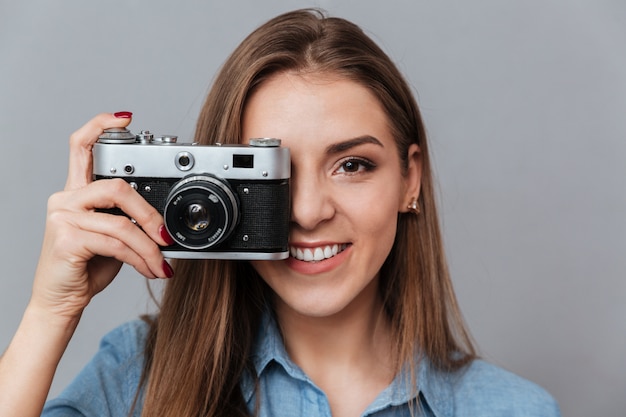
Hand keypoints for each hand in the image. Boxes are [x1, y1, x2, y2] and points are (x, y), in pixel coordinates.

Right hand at [31, 112, 173, 320]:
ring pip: (121, 222)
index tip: (126, 118)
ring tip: (161, 263)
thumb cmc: (86, 267)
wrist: (61, 301)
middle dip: (149, 213)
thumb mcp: (111, 236)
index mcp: (76, 192)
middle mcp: (65, 199)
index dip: (100, 126)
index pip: (81, 146)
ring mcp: (62, 217)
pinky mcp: (66, 239)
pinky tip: (149, 269)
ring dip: (149, 247)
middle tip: (166, 237)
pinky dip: (140, 259)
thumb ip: (127, 219)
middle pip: (117, 187)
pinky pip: (116, 243)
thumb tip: (164, 222)